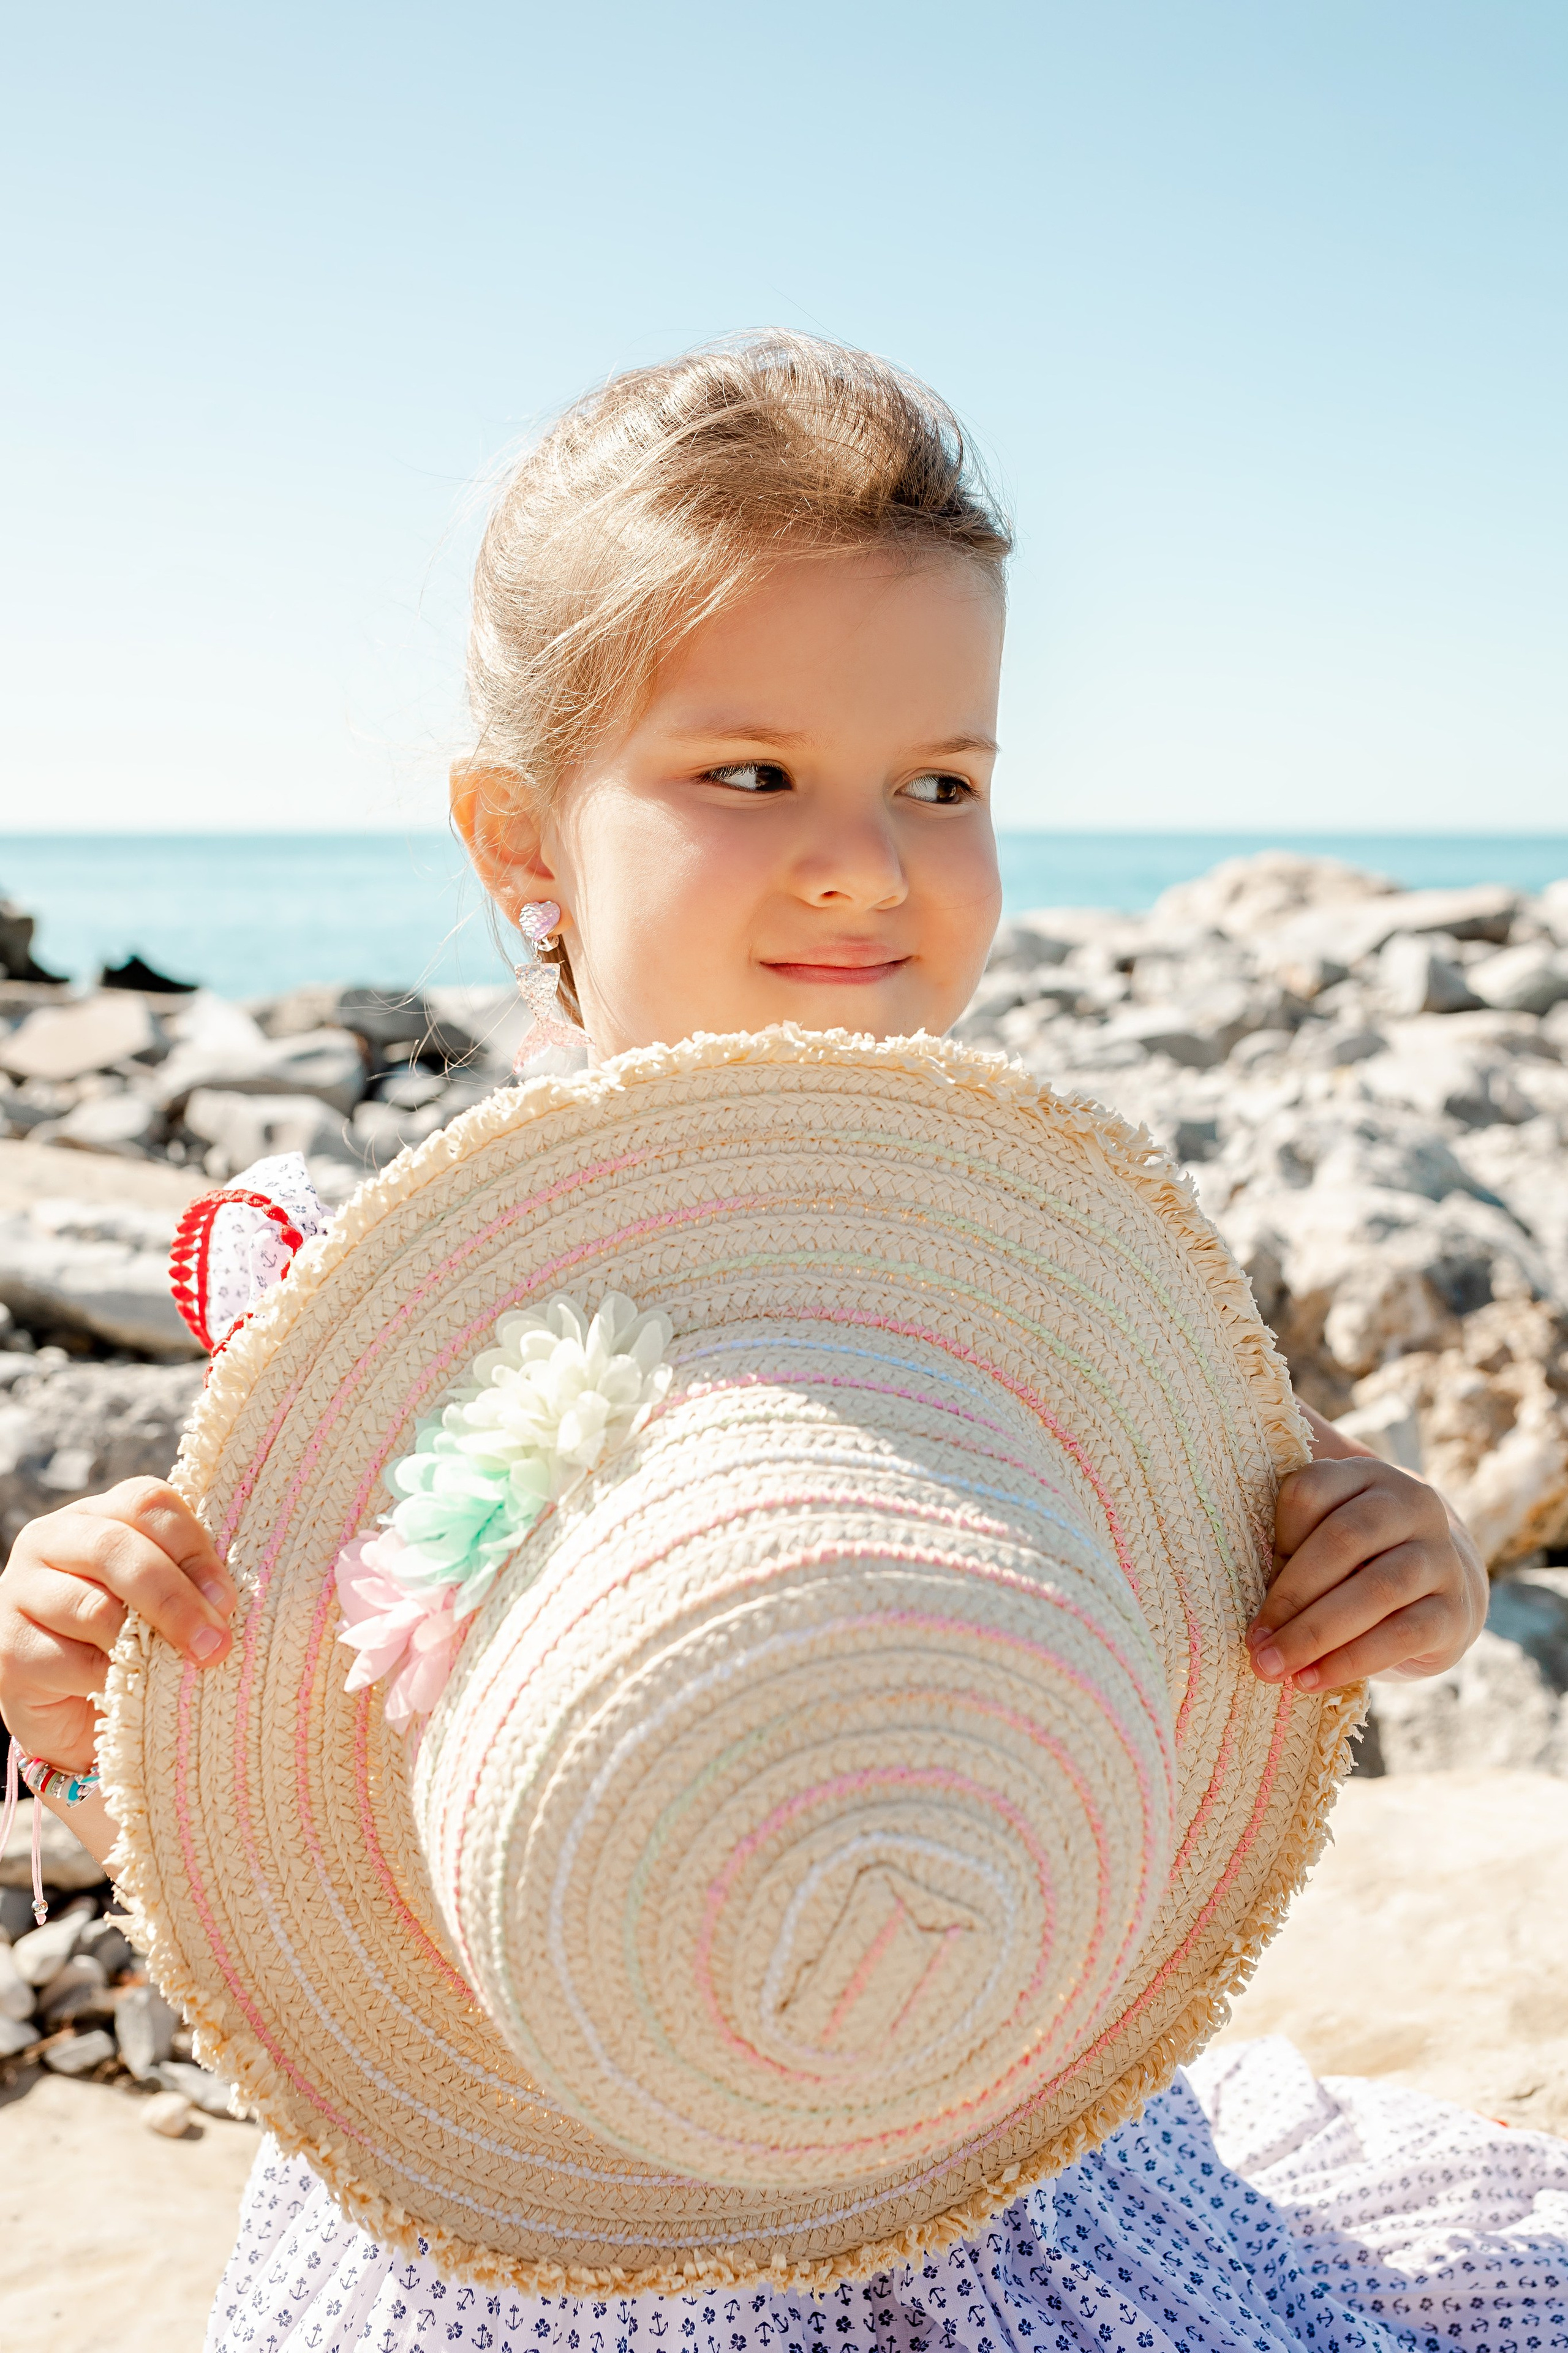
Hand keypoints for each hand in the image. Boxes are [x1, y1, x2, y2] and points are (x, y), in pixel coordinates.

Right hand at [0, 1479, 235, 1773]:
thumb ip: (192, 1585)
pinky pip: (67, 1659)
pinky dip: (109, 1679)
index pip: (147, 1505)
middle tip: (214, 1644)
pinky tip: (133, 1692)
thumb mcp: (167, 1602)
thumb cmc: (137, 1639)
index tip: (228, 1601)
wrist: (76, 1707)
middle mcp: (53, 1539)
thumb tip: (230, 1606)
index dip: (193, 1550)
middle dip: (174, 1599)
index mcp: (101, 1513)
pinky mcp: (8, 1648)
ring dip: (145, 1644)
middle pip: (116, 1549)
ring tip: (182, 1671)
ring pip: (92, 1607)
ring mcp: (21, 1590)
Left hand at [1247, 1405, 1487, 1691]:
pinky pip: (1404, 1633)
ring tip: (1276, 1669)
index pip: (1311, 1490)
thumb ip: (1291, 1552)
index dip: (1276, 1537)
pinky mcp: (1456, 1608)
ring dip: (1317, 1633)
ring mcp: (1440, 1554)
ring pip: (1377, 1588)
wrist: (1445, 1590)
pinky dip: (1352, 1660)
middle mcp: (1411, 1503)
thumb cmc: (1358, 1565)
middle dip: (1291, 1596)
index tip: (1246, 1586)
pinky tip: (1313, 1679)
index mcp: (1364, 1475)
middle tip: (1253, 1645)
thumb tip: (1239, 1609)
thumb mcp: (1325, 1542)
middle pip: (1345, 1539)